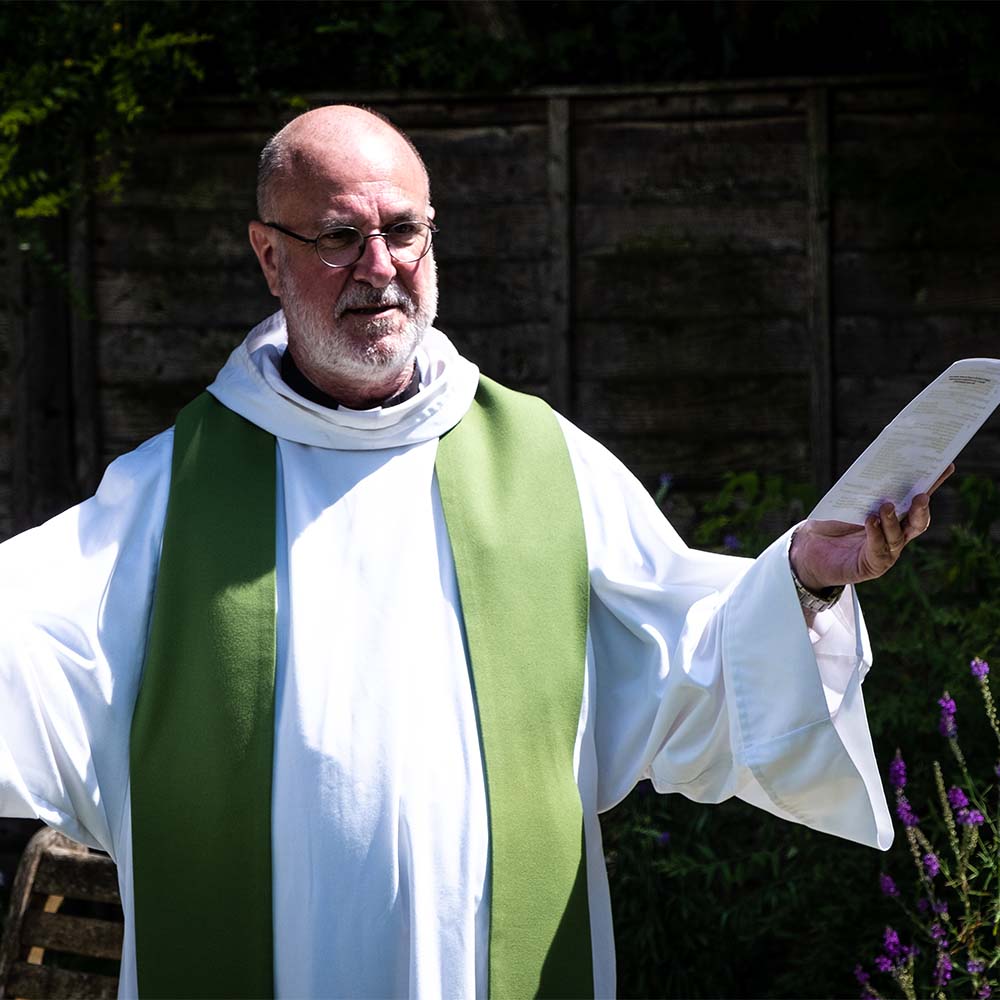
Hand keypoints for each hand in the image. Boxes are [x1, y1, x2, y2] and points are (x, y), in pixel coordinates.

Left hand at [789, 465, 954, 591]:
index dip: (932, 484)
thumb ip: (863, 490)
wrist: (809, 548)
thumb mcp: (846, 501)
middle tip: (920, 495)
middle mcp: (895, 534)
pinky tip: (870, 522)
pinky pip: (879, 551)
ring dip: (893, 520)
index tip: (945, 465)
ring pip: (899, 537)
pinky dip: (875, 535)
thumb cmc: (830, 521)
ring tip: (885, 506)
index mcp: (895, 515)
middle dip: (921, 508)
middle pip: (917, 522)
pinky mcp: (872, 566)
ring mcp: (886, 551)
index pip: (916, 498)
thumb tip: (878, 467)